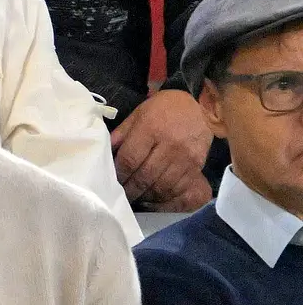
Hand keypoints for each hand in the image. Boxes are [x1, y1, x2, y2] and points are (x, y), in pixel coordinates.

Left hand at [111, 89, 213, 206]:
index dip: (119, 175)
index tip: (111, 183)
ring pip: (161, 185)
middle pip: (144, 176)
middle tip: (121, 196)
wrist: (201, 107)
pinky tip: (154, 196)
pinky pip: (178, 187)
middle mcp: (169, 144)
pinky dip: (164, 196)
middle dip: (130, 190)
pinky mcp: (197, 166)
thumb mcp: (138, 114)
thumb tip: (104, 154)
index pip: (130, 159)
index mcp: (150, 129)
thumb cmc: (164, 109)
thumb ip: (121, 134)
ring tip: (135, 197)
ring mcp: (185, 157)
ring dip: (145, 195)